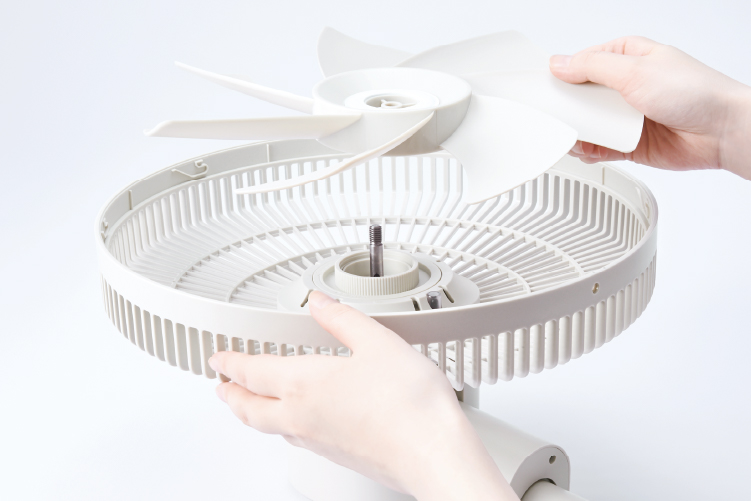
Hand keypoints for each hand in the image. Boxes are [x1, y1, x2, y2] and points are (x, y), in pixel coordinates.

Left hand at [208, 291, 517, 500]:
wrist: (432, 453)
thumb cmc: (408, 404)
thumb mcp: (377, 342)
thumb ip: (343, 319)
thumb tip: (318, 302)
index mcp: (305, 384)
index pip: (253, 372)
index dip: (231, 363)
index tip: (218, 358)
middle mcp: (302, 417)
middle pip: (250, 408)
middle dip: (231, 394)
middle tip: (220, 386)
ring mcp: (318, 441)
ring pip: (269, 427)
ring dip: (252, 412)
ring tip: (252, 404)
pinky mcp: (337, 455)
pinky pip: (293, 439)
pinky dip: (281, 427)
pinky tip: (298, 423)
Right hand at [550, 37, 750, 179]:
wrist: (720, 131)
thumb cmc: (694, 92)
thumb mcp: (635, 70)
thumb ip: (593, 67)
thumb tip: (561, 63)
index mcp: (629, 57)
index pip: (584, 62)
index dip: (563, 75)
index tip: (545, 86)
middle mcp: (628, 85)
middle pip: (583, 96)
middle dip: (569, 108)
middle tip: (555, 115)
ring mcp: (629, 115)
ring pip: (590, 123)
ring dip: (579, 132)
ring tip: (571, 136)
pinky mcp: (631, 142)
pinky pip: (602, 147)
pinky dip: (591, 150)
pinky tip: (585, 150)